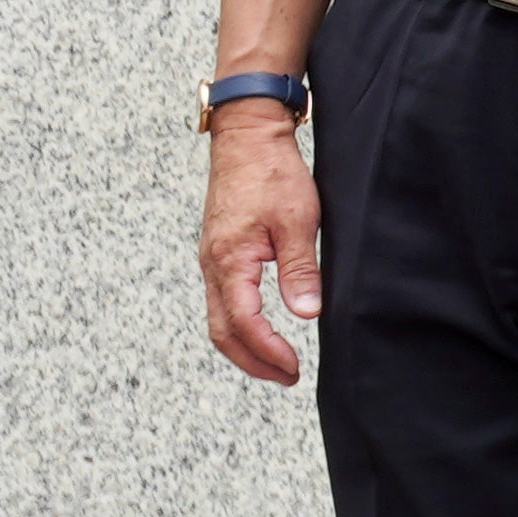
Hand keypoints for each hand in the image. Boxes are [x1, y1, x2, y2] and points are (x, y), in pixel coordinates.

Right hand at [200, 116, 321, 384]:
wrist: (247, 139)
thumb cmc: (272, 174)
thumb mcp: (298, 221)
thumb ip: (300, 269)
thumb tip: (305, 312)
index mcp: (230, 261)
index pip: (243, 323)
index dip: (268, 352)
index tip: (293, 368)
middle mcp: (213, 265)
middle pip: (222, 331)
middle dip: (253, 361)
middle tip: (286, 377)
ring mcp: (212, 260)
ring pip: (218, 318)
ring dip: (244, 346)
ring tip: (276, 362)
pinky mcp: (219, 253)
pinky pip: (221, 300)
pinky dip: (239, 324)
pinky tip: (261, 329)